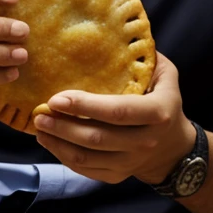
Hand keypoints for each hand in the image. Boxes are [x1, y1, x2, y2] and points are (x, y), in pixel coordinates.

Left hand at [33, 52, 196, 185]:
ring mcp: (130, 163)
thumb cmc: (164, 102)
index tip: (56, 98)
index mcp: (157, 114)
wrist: (173, 148)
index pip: (117, 111)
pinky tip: (50, 141)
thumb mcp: (166, 75)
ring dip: (57, 143)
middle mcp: (145, 142)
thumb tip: (117, 35)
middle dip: (63, 126)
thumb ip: (146, 58)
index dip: (84, 106)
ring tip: (39, 126)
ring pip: (87, 158)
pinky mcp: (117, 176)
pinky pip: (85, 170)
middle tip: (39, 113)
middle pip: (96, 138)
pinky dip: (63, 157)